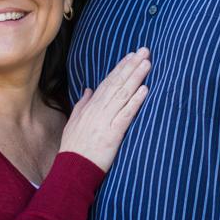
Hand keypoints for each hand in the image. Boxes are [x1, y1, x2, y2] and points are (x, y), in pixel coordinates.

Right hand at [58, 48, 149, 171]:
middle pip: (117, 83)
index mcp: (90, 106)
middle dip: (131, 66)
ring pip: (123, 94)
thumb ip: (83, 104)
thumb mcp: (74, 121)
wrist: (73, 168)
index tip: (131, 55)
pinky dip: (135, 101)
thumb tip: (89, 89)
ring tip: (147, 64)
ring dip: (136, 77)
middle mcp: (98, 110)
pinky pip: (125, 114)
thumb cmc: (74, 147)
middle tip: (145, 51)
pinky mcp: (112, 134)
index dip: (120, 68)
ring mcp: (105, 120)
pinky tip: (145, 90)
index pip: (108, 82)